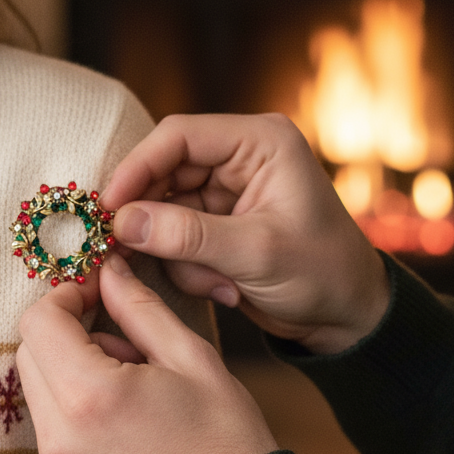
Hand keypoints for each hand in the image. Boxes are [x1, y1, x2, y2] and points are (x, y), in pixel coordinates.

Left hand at [16, 254, 277, 453]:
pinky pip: (51, 441)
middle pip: (30, 358)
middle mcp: (59, 442)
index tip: (94, 294)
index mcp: (91, 396)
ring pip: (40, 399)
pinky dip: (75, 422)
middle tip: (125, 347)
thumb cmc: (226, 436)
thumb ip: (138, 306)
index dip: (65, 297)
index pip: (38, 323)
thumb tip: (107, 270)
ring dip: (72, 380)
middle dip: (67, 337)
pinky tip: (125, 431)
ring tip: (131, 394)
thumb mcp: (190, 356)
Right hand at [101, 112, 388, 354]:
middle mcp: (240, 159)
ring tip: (218, 283)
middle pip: (164, 173)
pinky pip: (175, 240)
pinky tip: (225, 289)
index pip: (179, 137)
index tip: (107, 206)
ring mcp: (226, 194)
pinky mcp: (217, 226)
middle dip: (151, 218)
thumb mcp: (256, 253)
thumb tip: (122, 223)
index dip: (137, 167)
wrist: (346, 316)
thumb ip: (188, 236)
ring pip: (164, 212)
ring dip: (178, 254)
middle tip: (125, 251)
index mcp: (260, 143)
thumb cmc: (323, 274)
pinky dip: (189, 269)